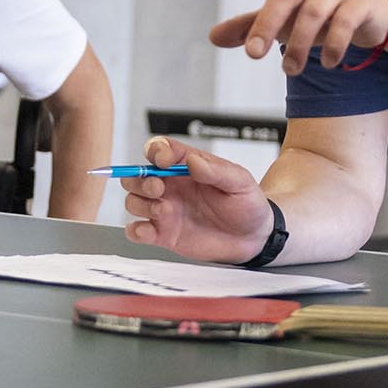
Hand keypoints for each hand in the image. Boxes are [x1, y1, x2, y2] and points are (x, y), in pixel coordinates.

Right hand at [122, 135, 276, 263]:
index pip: (159, 150)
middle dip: (140, 180)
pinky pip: (136, 231)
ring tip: (164, 211)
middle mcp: (172, 187)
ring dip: (141, 204)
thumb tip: (192, 161)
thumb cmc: (247, 204)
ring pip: (133, 201)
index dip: (156, 151)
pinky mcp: (164, 234)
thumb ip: (216, 171)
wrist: (254, 237)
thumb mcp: (239, 182)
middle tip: (160, 188)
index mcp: (187, 167)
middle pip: (137, 176)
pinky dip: (135, 231)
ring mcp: (166, 210)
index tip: (164, 161)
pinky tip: (150, 231)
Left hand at [209, 0, 387, 74]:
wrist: (374, 13)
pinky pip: (344, 24)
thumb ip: (250, 26)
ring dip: (298, 45)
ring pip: (313, 13)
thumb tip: (213, 37)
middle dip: (267, 24)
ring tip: (289, 70)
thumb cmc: (321, 12)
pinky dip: (333, 46)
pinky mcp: (361, 4)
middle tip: (253, 54)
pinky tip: (327, 63)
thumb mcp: (285, 18)